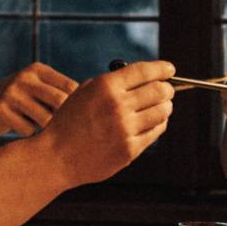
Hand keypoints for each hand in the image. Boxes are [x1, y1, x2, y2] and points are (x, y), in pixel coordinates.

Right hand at [0, 62, 75, 135]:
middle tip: (60, 126)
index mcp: (38, 69)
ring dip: (46, 128)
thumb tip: (94, 104)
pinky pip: (27, 130)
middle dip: (63, 118)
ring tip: (40, 125)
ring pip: (44, 119)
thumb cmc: (23, 101)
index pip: (70, 87)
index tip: (73, 115)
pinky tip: (22, 127)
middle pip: (59, 101)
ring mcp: (10, 92)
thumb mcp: (39, 88)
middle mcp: (24, 77)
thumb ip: (61, 92)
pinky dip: (29, 133)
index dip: (76, 104)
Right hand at [41, 60, 174, 186]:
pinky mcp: (129, 149)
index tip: (170, 69)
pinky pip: (155, 131)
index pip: (145, 71)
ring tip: (163, 106)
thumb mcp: (83, 92)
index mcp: (106, 86)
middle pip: (159, 91)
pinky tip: (155, 121)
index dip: (162, 68)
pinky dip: (159, 124)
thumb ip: (111, 82)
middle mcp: (118, 106)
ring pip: (162, 112)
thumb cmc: (69, 122)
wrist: (56, 157)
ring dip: (166, 106)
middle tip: (167, 90)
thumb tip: (143, 77)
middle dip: (167, 88)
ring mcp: (125, 129)